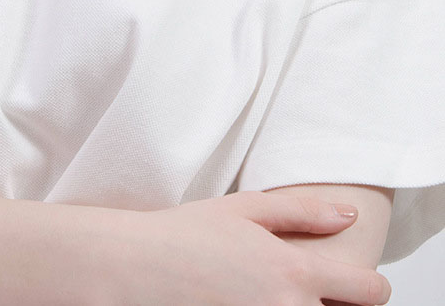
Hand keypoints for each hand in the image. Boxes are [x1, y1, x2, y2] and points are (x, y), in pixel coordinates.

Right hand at [99, 190, 391, 304]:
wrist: (134, 268)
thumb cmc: (183, 235)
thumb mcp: (243, 209)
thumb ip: (301, 212)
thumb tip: (349, 215)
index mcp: (292, 271)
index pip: (366, 290)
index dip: (372, 287)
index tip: (364, 285)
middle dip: (331, 304)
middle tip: (300, 289)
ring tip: (268, 294)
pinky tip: (245, 302)